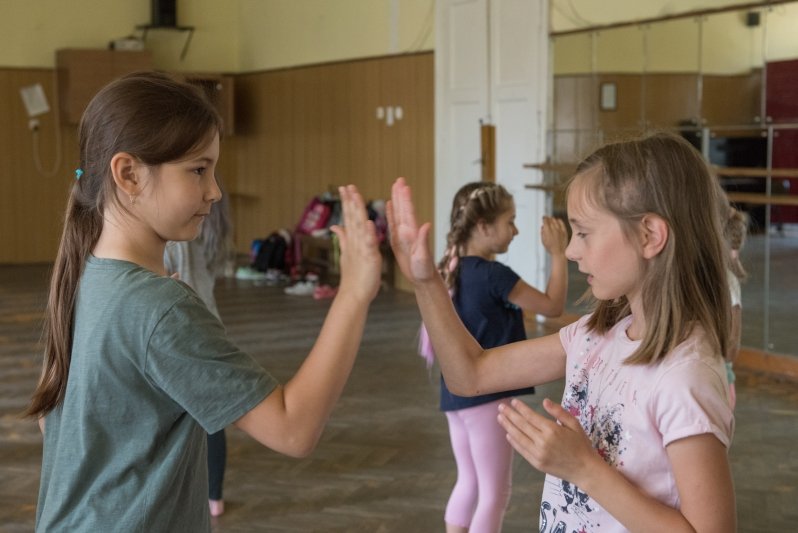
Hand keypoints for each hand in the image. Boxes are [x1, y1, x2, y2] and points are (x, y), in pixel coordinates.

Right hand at [330, 185, 381, 303]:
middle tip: (347, 186)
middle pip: (352, 218)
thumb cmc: (354, 276)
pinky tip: (368, 221)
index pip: (349, 217)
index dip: (347, 202)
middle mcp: (355, 242)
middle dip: (350, 201)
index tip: (345, 188)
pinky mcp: (370, 257)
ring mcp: (361, 249)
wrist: (354, 295)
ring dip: (357, 211)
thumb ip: (343, 238)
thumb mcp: (347, 253)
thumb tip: (335, 226)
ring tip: (355, 196)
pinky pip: (369, 243)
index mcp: (352, 240)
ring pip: (359, 227)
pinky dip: (368, 233)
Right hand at [387, 178, 436, 284]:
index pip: (409, 213)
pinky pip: (393, 224)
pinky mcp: (398, 241)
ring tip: (395, 186)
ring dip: (396, 200)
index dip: (406, 199)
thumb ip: (424, 241)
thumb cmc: (424, 270)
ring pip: (398, 214)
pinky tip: (389, 205)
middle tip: (399, 179)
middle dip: (401, 194)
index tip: (403, 186)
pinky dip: (391, 214)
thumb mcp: (424, 257)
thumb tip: (426, 224)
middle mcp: (408, 231)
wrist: (423, 279)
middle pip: (404, 209)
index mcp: (413, 234)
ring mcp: (403, 235)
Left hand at [498, 398, 600, 483]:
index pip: (531, 416)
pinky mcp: (537, 464)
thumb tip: (544, 401)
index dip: (520, 408)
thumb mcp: (574, 424)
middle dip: (510, 415)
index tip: (513, 401)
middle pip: (521, 425)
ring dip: (507, 426)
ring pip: (518, 437)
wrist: (585, 470)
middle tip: (500, 406)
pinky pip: (522, 450)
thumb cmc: (581, 444)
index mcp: (552, 430)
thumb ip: (559, 412)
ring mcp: (538, 454)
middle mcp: (543, 441)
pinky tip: (508, 434)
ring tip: (500, 418)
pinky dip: (513, 441)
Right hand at [540, 216, 567, 255]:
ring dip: (553, 219)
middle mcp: (554, 229)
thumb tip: (543, 226)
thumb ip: (542, 232)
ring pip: (556, 220)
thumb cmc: (550, 247)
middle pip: (550, 219)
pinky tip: (557, 221)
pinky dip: (559, 221)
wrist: (559, 252)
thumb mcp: (543, 240)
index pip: (545, 221)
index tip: (543, 217)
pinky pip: (561, 223)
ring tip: (551, 220)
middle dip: (548, 218)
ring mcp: (559, 230)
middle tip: (547, 218)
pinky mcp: (564, 231)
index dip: (544, 218)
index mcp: (547, 231)